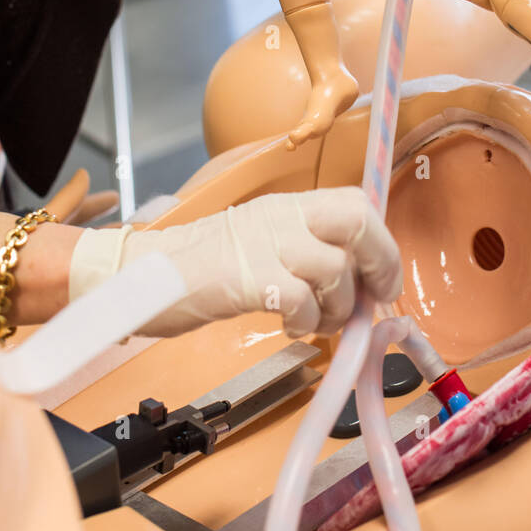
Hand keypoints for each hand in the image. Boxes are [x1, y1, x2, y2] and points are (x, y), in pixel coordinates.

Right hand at [68, 189, 403, 338]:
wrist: (147, 273)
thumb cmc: (207, 265)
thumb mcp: (264, 240)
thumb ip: (308, 251)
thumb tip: (359, 284)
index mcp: (291, 205)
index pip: (356, 204)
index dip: (382, 244)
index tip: (382, 280)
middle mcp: (284, 216)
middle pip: (357, 222)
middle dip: (379, 265)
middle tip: (370, 302)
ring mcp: (266, 244)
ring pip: (334, 269)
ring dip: (338, 309)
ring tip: (315, 322)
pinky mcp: (248, 278)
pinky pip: (301, 301)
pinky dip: (306, 322)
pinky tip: (289, 326)